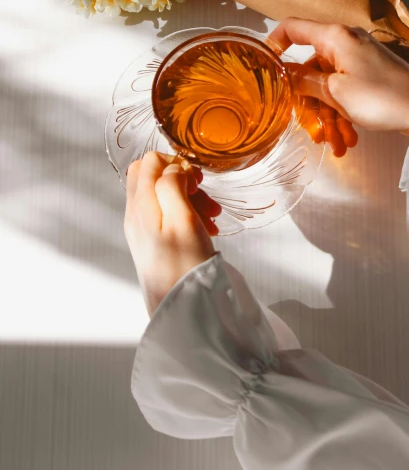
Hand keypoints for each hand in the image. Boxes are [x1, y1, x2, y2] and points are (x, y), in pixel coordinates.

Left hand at [124, 152, 220, 314]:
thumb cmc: (185, 265)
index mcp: (140, 205)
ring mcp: (142, 229)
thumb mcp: (182, 217)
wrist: (181, 308)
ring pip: (164, 196)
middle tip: (205, 194)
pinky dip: (188, 214)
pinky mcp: (152, 242)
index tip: (196, 180)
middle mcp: (136, 214)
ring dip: (191, 198)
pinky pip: (168, 215)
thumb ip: (172, 185)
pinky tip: (207, 229)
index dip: (175, 163)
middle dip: (183, 180)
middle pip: (154, 177)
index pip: (148, 162)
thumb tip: (172, 168)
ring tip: (212, 217)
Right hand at [269, 19, 408, 148]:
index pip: (293, 28)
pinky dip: (343, 115)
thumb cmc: (384, 97)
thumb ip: (304, 81)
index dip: (274, 44)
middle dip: (308, 102)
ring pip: (327, 86)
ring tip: (336, 142)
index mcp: (335, 36)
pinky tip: (347, 138)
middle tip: (310, 127)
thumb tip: (283, 74)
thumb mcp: (335, 92)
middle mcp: (345, 42)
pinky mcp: (369, 75)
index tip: (264, 66)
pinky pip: (344, 93)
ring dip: (328, 116)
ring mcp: (358, 59)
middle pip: (310, 68)